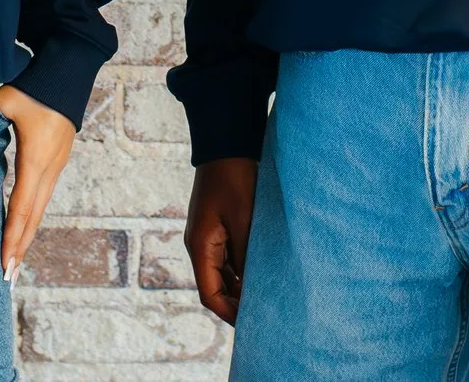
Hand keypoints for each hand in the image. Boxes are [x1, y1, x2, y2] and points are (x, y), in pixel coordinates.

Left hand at [0, 83, 77, 279]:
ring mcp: (54, 168)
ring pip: (39, 210)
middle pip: (33, 218)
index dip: (11, 236)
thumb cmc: (35, 89)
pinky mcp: (55, 163)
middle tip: (7, 278)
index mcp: (35, 160)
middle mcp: (48, 171)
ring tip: (14, 263)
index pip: (21, 206)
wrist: (68, 77)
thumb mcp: (6, 101)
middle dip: (19, 249)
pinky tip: (22, 229)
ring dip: (26, 237)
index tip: (4, 262)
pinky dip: (31, 219)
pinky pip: (41, 198)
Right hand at [186, 157, 258, 325]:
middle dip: (237, 303)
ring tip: (268, 295)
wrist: (227, 143)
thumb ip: (246, 255)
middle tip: (265, 314)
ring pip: (223, 273)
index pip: (210, 295)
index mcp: (200, 246)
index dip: (230, 313)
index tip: (253, 325)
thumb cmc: (235, 178)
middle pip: (215, 287)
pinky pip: (229, 257)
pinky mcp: (218, 226)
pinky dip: (243, 269)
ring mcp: (208, 235)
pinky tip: (263, 271)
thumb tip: (254, 287)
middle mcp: (200, 245)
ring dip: (241, 286)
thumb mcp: (244, 219)